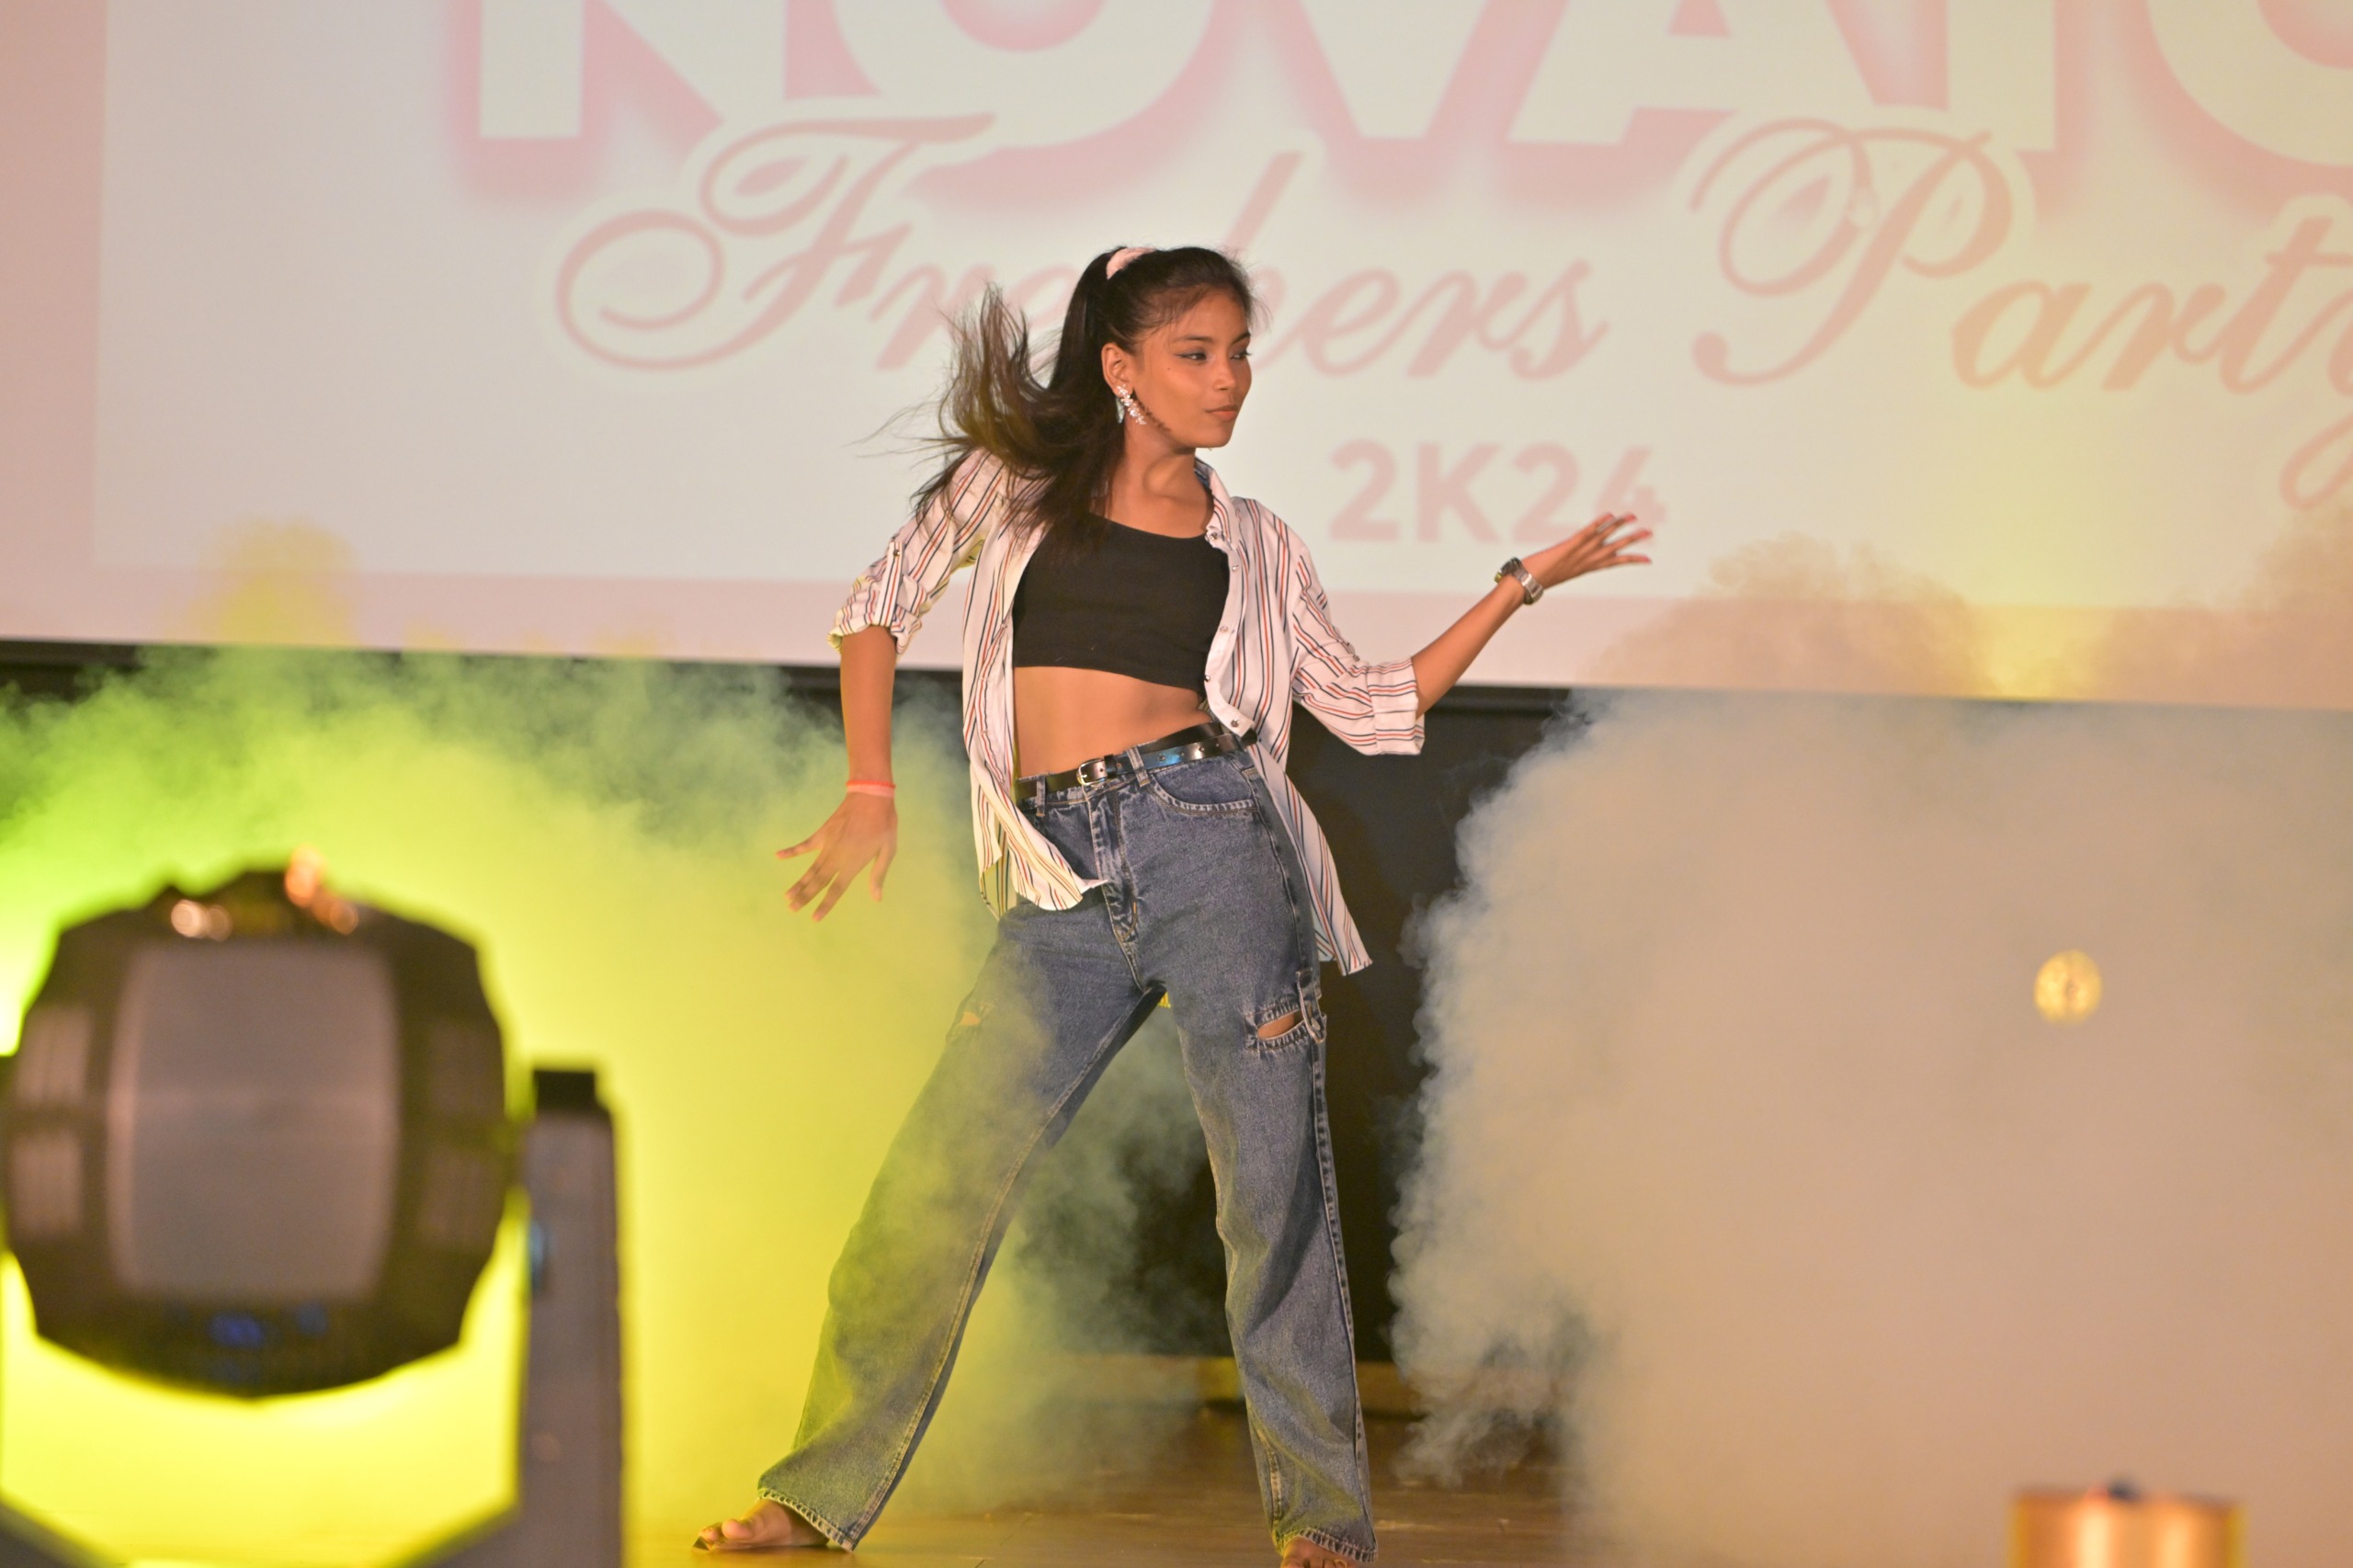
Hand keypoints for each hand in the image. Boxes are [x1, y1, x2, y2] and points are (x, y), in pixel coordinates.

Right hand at [776, 792, 896, 919]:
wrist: (871, 797)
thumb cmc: (883, 825)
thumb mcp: (888, 851)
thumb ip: (878, 874)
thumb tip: (876, 898)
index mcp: (853, 864)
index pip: (836, 890)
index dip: (825, 905)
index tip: (815, 918)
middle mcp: (836, 857)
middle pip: (818, 882)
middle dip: (804, 897)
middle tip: (792, 909)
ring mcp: (827, 845)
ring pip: (810, 868)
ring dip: (798, 883)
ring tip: (786, 896)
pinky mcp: (822, 833)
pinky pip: (804, 845)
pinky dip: (791, 851)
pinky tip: (778, 856)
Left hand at [1521, 512, 1651, 589]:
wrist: (1524, 584)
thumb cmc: (1538, 579)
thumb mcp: (1559, 573)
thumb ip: (1568, 567)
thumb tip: (1569, 565)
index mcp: (1585, 568)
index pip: (1613, 563)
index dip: (1631, 560)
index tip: (1648, 559)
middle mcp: (1585, 561)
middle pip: (1615, 550)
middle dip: (1633, 541)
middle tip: (1650, 533)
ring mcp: (1578, 554)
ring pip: (1604, 539)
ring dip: (1619, 527)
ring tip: (1633, 518)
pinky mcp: (1567, 547)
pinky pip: (1586, 534)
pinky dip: (1598, 524)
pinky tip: (1608, 515)